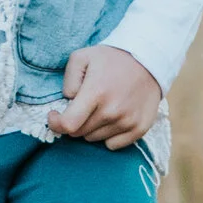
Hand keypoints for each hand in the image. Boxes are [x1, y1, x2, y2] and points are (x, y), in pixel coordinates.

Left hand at [47, 44, 161, 150]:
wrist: (148, 61)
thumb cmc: (111, 59)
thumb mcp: (82, 57)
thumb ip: (68, 80)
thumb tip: (68, 102)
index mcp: (96, 93)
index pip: (69, 124)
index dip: (56, 124)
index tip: (54, 116)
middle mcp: (112, 111)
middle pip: (79, 133)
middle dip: (74, 121)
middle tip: (82, 106)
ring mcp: (127, 122)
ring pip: (94, 138)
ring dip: (91, 127)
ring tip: (100, 108)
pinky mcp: (139, 129)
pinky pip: (112, 145)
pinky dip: (108, 135)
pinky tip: (112, 118)